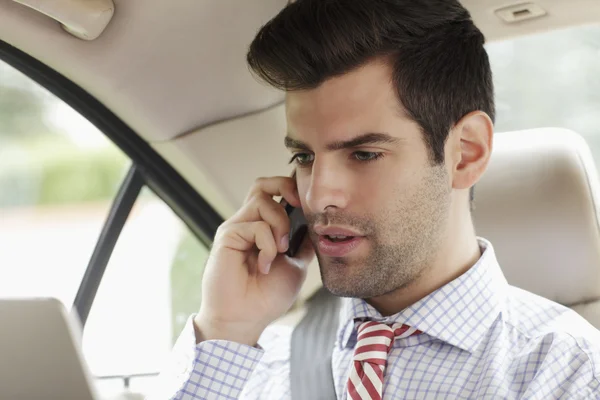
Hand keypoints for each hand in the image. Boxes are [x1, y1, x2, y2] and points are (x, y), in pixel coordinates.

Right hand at [194, 176, 314, 345]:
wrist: (245, 319)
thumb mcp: (295, 265)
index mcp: (262, 229)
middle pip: (262, 185)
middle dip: (284, 187)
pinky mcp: (227, 236)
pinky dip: (268, 245)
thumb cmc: (266, 297)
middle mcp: (247, 224)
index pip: (273, 193)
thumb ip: (302, 244)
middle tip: (299, 206)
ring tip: (281, 249)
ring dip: (279, 223)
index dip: (290, 188)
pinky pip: (255, 226)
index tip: (308, 203)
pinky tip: (264, 265)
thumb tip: (318, 225)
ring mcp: (236, 228)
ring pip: (261, 199)